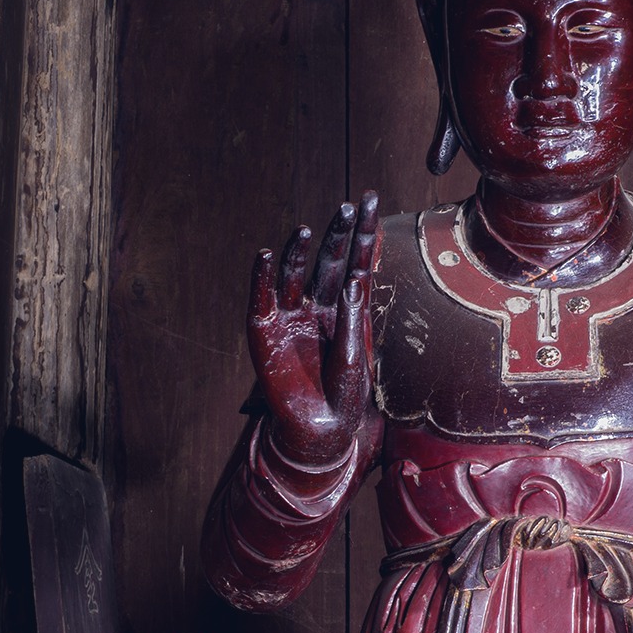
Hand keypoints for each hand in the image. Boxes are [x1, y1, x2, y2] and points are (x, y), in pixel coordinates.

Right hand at [248, 192, 378, 466]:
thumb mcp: (355, 357)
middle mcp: (320, 307)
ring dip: (301, 252)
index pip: (357, 263)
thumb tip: (354, 278)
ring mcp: (292, 317)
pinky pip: (262, 298)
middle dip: (338, 234)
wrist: (319, 430)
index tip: (371, 201)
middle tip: (348, 208)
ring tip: (308, 232)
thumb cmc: (343, 397)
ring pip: (296, 274)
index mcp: (348, 311)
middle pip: (329, 261)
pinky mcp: (267, 332)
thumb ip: (353, 319)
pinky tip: (266, 255)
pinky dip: (261, 276)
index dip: (364, 234)